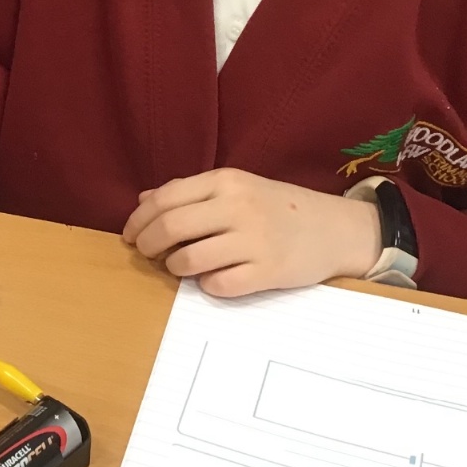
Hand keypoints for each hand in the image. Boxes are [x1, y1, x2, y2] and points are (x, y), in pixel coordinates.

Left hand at [122, 168, 380, 297]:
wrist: (335, 228)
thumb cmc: (278, 207)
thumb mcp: (236, 187)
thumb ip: (190, 192)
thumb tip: (144, 200)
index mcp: (226, 181)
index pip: (165, 198)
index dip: (138, 219)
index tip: (130, 234)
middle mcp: (238, 207)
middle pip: (170, 227)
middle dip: (147, 245)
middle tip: (145, 254)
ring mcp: (254, 240)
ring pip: (189, 260)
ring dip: (174, 267)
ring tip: (178, 266)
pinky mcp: (268, 272)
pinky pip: (219, 285)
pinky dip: (206, 285)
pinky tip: (210, 279)